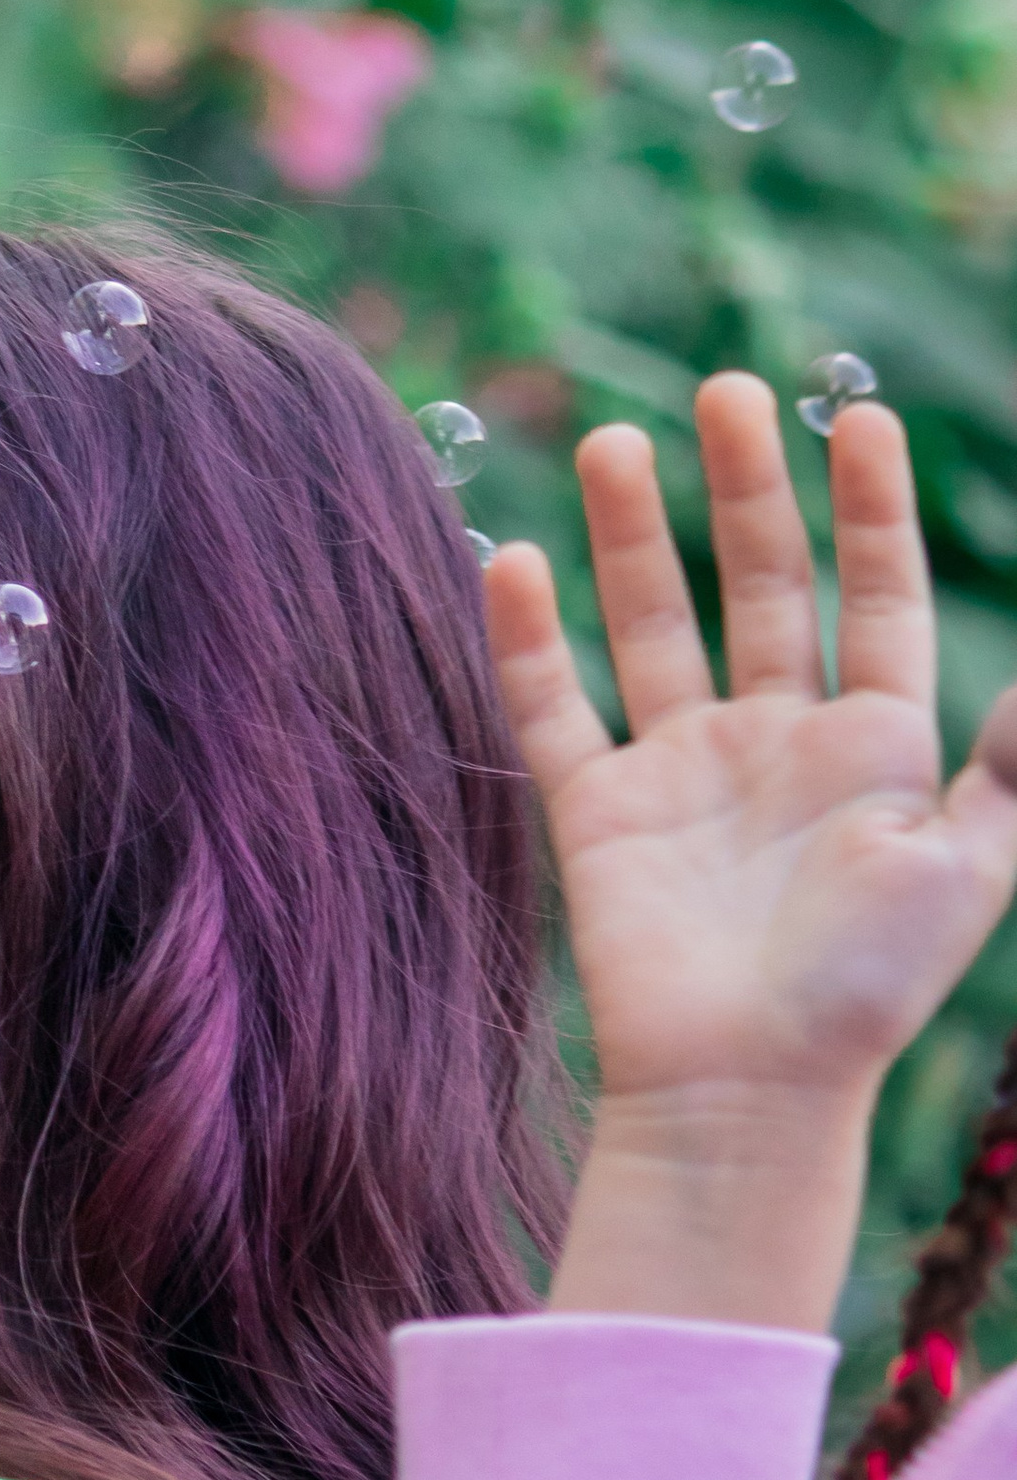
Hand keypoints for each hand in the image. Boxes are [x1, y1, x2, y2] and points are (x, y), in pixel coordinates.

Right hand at [494, 375, 1016, 1113]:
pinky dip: (526, 639)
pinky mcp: (599, 813)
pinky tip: (513, 559)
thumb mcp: (971, 864)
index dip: (866, 510)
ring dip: (630, 536)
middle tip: (723, 391)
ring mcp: (681, 773)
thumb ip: (1013, 762)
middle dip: (743, 488)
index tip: (856, 420)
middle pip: (757, 586)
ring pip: (651, 625)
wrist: (746, 1088)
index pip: (871, 596)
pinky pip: (554, 708)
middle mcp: (774, 743)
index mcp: (872, 747)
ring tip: (612, 442)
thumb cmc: (867, 987)